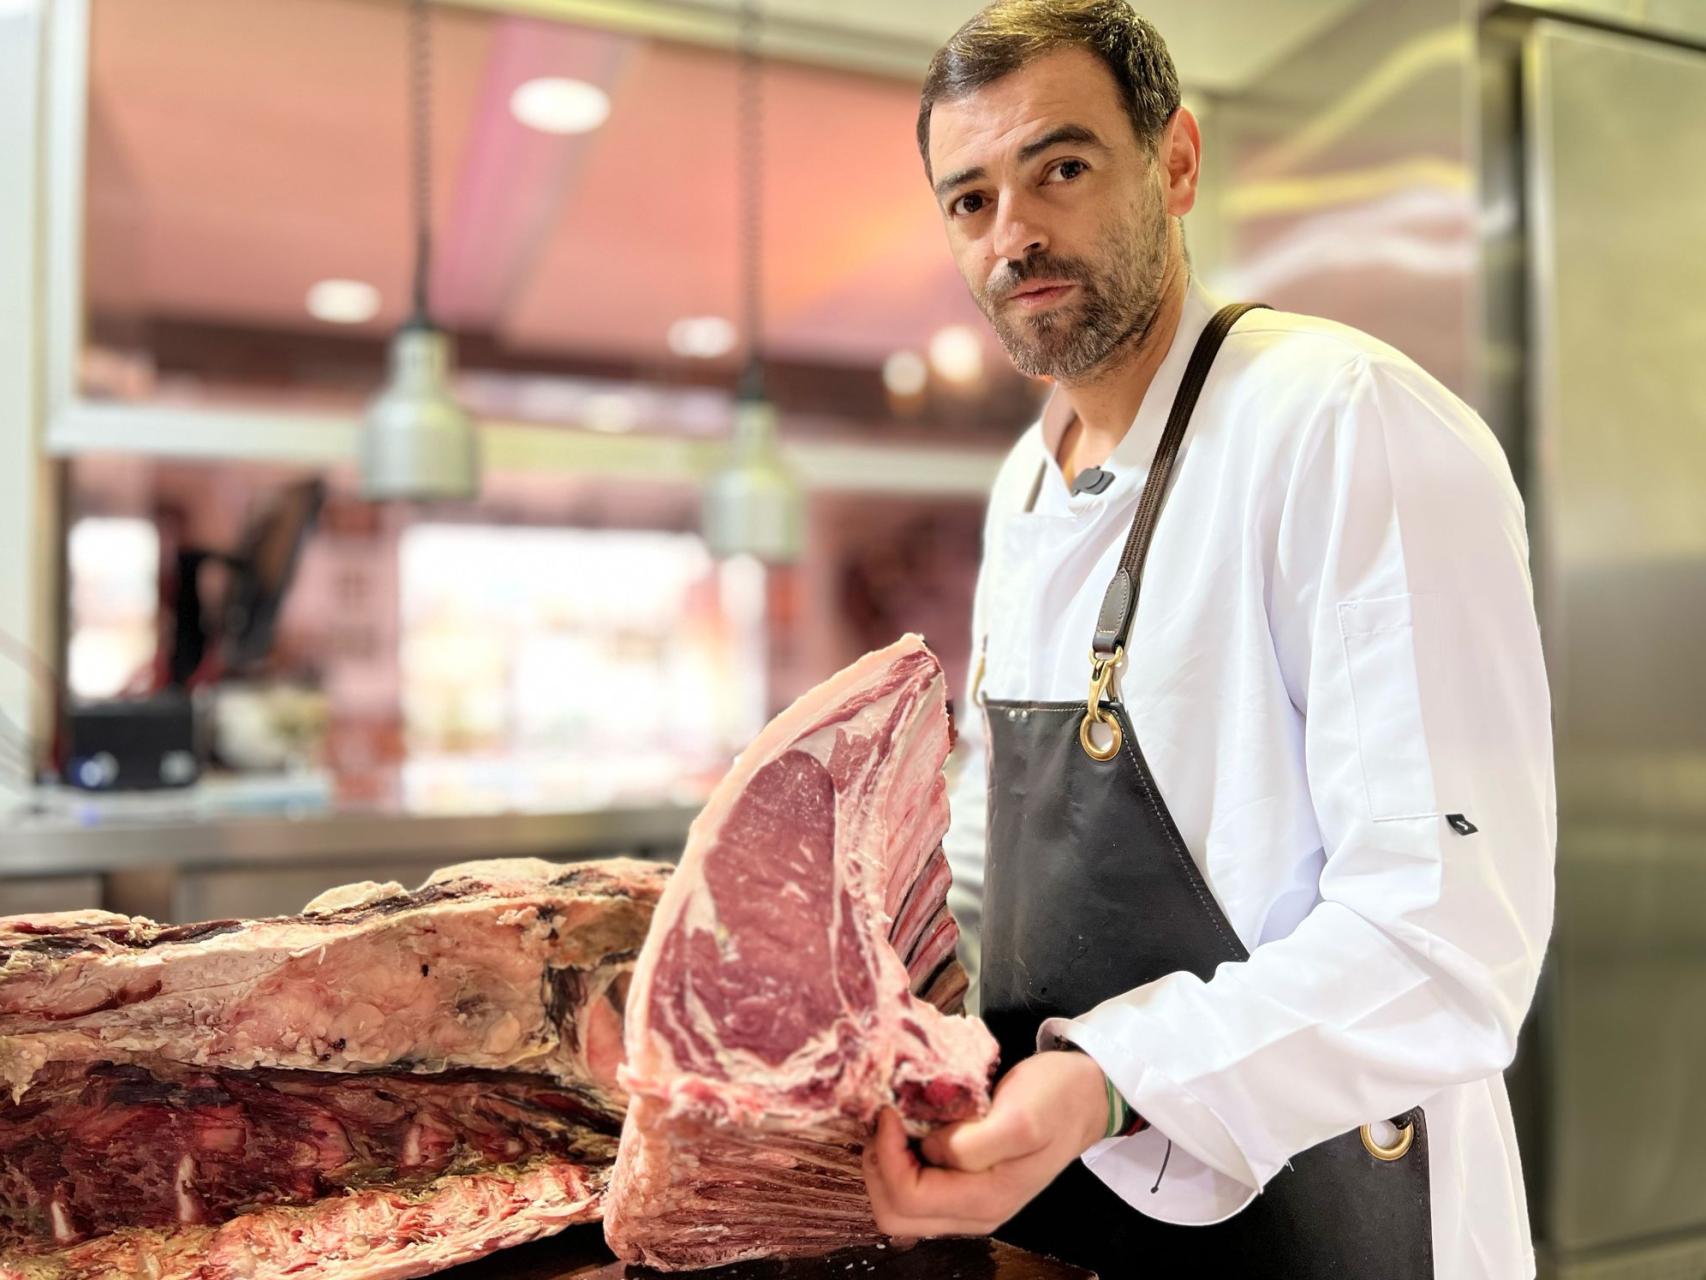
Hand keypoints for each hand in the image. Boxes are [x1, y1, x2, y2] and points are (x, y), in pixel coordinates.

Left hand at [862, 1049, 1108, 1238]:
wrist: (1085, 1097)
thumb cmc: (1056, 1100)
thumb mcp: (1021, 1117)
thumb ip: (972, 1145)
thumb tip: (929, 1150)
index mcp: (986, 1200)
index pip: (907, 1198)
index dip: (887, 1155)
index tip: (891, 1110)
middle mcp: (973, 1212)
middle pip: (894, 1214)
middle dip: (878, 1165)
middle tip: (885, 1118)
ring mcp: (968, 1203)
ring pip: (898, 1206)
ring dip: (885, 1163)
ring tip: (895, 1121)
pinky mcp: (965, 1186)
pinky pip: (914, 1189)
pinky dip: (899, 1160)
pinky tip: (909, 1127)